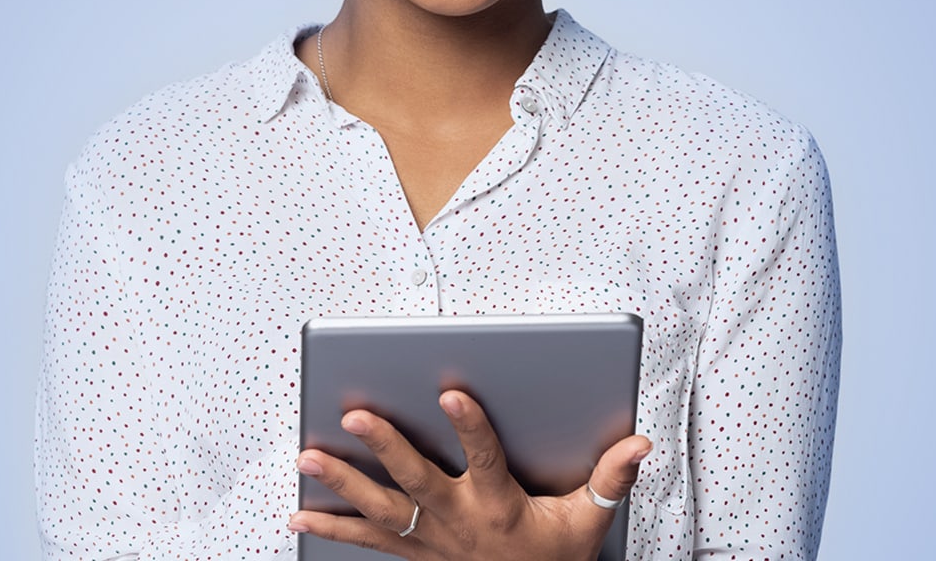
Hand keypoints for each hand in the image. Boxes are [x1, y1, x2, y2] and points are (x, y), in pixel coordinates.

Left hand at [289, 389, 650, 559]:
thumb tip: (639, 442)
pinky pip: (364, 541)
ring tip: (308, 457)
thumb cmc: (554, 559)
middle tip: (355, 415)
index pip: (484, 458)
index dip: (470, 426)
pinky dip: (330, 528)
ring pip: (380, 508)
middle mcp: (459, 521)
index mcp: (500, 505)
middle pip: (416, 479)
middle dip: (384, 446)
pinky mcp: (412, 552)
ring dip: (341, 484)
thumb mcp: (588, 523)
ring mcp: (430, 539)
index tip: (452, 391)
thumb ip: (610, 479)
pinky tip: (297, 515)